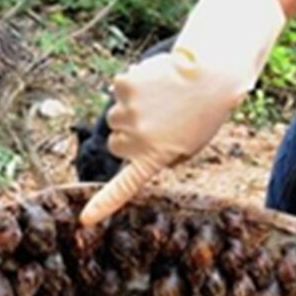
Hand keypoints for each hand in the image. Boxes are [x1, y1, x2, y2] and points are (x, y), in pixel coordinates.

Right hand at [79, 0, 285, 226]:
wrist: (210, 75)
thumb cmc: (205, 111)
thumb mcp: (190, 145)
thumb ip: (163, 156)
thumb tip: (137, 152)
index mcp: (155, 157)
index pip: (125, 187)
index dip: (104, 204)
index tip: (85, 220)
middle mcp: (138, 139)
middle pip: (115, 143)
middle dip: (129, 135)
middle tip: (156, 122)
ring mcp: (128, 112)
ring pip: (115, 116)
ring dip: (130, 110)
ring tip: (161, 99)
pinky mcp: (124, 86)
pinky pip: (118, 88)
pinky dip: (133, 84)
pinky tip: (156, 81)